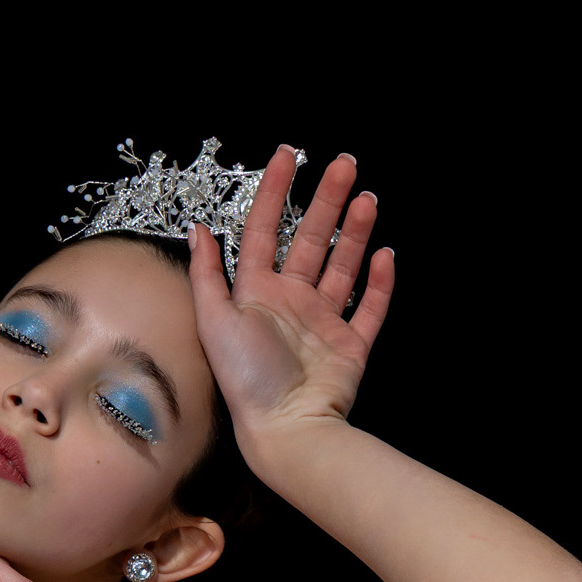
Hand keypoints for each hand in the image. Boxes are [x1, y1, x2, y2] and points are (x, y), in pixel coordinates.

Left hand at [188, 147, 394, 440]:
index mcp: (255, 294)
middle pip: (309, 240)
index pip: (263, 230)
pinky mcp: (350, 346)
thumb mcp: (214, 320)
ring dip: (355, 232)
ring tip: (368, 199)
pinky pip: (368, 308)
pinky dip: (378, 283)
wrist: (286, 427)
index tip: (288, 154)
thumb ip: (206, 273)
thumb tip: (197, 228)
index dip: (274, 191)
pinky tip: (384, 254)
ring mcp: (322, 324)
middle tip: (345, 164)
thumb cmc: (247, 378)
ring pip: (341, 266)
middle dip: (327, 200)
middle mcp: (289, 304)